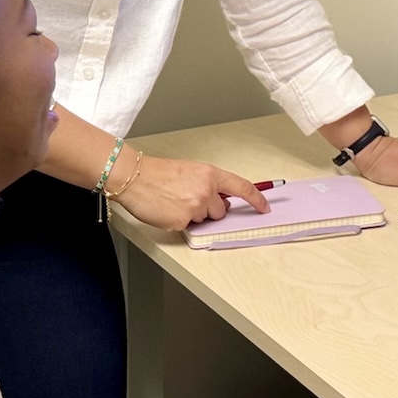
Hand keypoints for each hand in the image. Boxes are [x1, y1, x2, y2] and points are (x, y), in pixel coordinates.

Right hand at [117, 154, 268, 230]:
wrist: (133, 177)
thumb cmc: (156, 173)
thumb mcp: (189, 172)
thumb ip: (208, 185)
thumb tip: (221, 202)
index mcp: (210, 174)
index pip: (242, 187)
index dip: (257, 199)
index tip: (264, 207)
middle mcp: (206, 190)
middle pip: (220, 211)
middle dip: (208, 209)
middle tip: (187, 199)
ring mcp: (196, 207)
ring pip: (204, 219)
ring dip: (192, 215)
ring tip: (173, 201)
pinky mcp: (183, 221)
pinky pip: (188, 226)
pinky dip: (178, 221)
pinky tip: (166, 209)